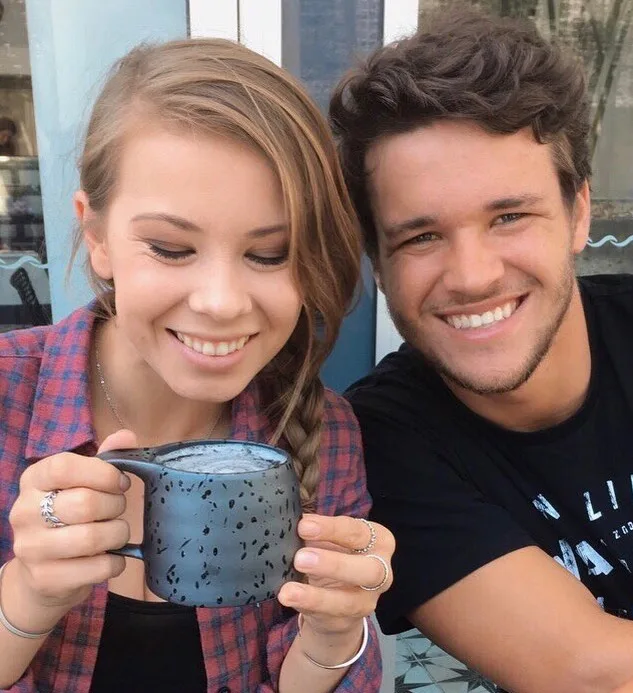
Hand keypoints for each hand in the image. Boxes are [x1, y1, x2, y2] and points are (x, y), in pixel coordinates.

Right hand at [7, 429, 136, 611]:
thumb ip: (106, 459)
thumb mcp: (83, 483)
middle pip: (84, 503)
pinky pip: (96, 568)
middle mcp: (24, 512)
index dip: (103, 473)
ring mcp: (30, 548)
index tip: (120, 482)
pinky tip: (112, 557)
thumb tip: (127, 436)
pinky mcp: (45, 578)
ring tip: (117, 532)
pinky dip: (115, 563)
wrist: (44, 573)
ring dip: (118, 534)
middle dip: (115, 506)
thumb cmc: (70, 517)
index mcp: (34, 480)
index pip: (64, 467)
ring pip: (92, 537)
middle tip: (118, 509)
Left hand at [278, 514, 393, 638]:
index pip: (357, 532)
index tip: (303, 525)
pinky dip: (307, 608)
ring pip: (349, 602)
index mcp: (379, 541)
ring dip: (316, 596)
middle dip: (334, 564)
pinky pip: (330, 617)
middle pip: (369, 570)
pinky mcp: (349, 622)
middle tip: (300, 558)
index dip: (331, 528)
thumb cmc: (333, 554)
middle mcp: (381, 572)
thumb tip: (292, 520)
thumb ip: (315, 529)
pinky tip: (290, 600)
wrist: (337, 597)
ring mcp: (367, 601)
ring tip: (288, 591)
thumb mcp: (328, 538)